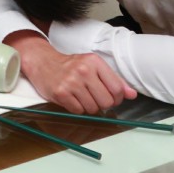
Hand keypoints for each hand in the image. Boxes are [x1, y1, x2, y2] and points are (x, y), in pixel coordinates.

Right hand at [7, 31, 137, 112]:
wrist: (42, 62)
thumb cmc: (69, 65)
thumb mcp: (92, 66)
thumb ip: (113, 80)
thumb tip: (132, 94)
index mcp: (94, 62)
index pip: (117, 88)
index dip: (116, 98)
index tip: (110, 97)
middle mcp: (83, 70)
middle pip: (106, 101)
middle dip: (102, 104)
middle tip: (93, 97)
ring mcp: (71, 82)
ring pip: (92, 108)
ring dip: (88, 106)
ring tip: (80, 96)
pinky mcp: (61, 93)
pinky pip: (78, 110)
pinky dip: (76, 108)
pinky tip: (71, 98)